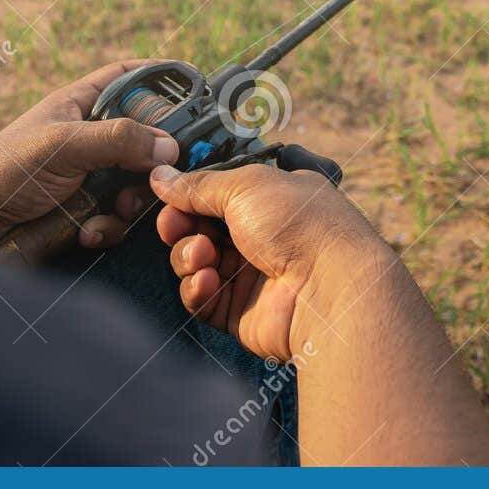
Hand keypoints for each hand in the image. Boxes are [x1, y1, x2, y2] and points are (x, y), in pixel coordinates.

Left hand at [0, 62, 177, 256]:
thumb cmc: (3, 170)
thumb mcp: (63, 145)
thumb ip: (118, 140)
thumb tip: (171, 147)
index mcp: (81, 104)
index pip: (130, 77)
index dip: (163, 78)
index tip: (198, 87)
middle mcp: (90, 138)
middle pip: (148, 136)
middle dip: (158, 157)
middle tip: (168, 170)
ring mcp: (89, 178)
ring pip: (139, 183)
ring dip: (133, 200)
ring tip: (114, 209)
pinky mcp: (85, 214)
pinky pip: (119, 219)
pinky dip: (110, 228)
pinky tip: (87, 232)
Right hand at [150, 162, 393, 362]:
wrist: (328, 288)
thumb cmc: (299, 224)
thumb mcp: (246, 186)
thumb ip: (198, 185)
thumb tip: (160, 176)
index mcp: (271, 196)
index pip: (218, 192)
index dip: (190, 194)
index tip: (170, 195)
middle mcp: (262, 234)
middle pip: (201, 227)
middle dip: (181, 225)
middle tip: (175, 225)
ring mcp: (251, 274)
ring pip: (196, 263)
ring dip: (188, 257)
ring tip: (202, 256)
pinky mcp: (240, 311)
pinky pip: (203, 299)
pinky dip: (197, 289)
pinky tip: (208, 282)